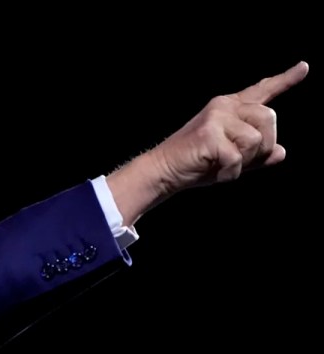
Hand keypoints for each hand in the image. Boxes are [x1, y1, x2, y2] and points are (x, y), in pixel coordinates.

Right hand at [150, 60, 308, 193]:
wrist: (164, 171)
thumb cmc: (195, 165)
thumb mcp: (232, 158)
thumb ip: (256, 154)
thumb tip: (281, 152)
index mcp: (229, 108)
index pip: (262, 91)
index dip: (285, 80)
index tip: (304, 67)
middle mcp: (224, 106)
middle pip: (269, 118)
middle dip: (263, 146)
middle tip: (240, 160)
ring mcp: (216, 118)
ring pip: (258, 139)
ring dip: (246, 160)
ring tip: (224, 164)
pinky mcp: (210, 134)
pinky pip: (238, 157)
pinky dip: (230, 173)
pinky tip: (215, 171)